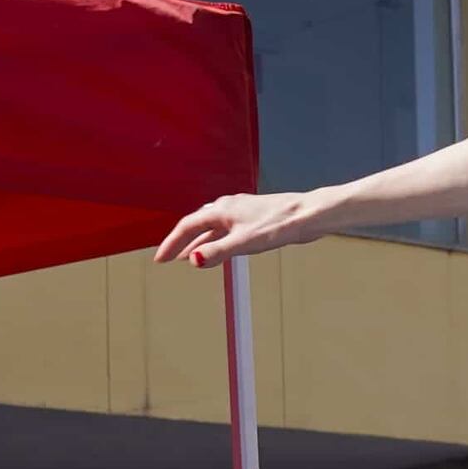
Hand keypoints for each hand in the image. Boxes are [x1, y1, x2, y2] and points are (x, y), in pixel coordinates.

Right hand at [157, 189, 326, 266]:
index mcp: (220, 210)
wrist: (307, 215)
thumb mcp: (245, 242)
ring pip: (211, 227)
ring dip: (198, 242)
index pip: (187, 226)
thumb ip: (219, 252)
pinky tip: (219, 249)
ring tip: (188, 257)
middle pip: (196, 225)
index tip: (160, 259)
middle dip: (181, 242)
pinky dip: (215, 240)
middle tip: (168, 259)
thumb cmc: (279, 224)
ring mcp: (240, 212)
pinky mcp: (252, 219)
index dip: (172, 243)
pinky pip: (225, 230)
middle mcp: (227, 207)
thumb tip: (194, 261)